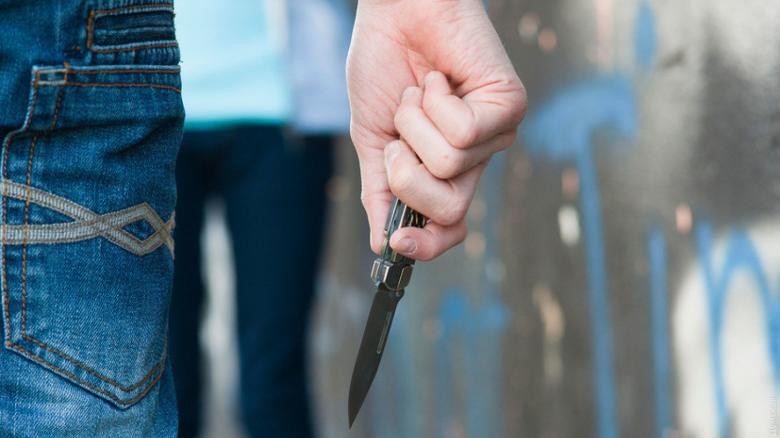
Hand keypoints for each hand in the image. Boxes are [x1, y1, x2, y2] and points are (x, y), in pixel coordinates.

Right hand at [348, 0, 526, 259]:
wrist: (394, 12)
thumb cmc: (383, 67)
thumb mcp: (371, 140)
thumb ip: (379, 191)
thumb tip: (380, 245)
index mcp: (442, 172)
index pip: (448, 229)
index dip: (425, 247)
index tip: (395, 245)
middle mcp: (474, 160)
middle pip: (449, 211)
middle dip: (406, 176)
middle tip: (398, 136)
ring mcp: (494, 135)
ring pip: (449, 167)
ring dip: (414, 125)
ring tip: (418, 93)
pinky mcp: (509, 106)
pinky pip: (463, 132)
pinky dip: (434, 103)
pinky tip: (436, 79)